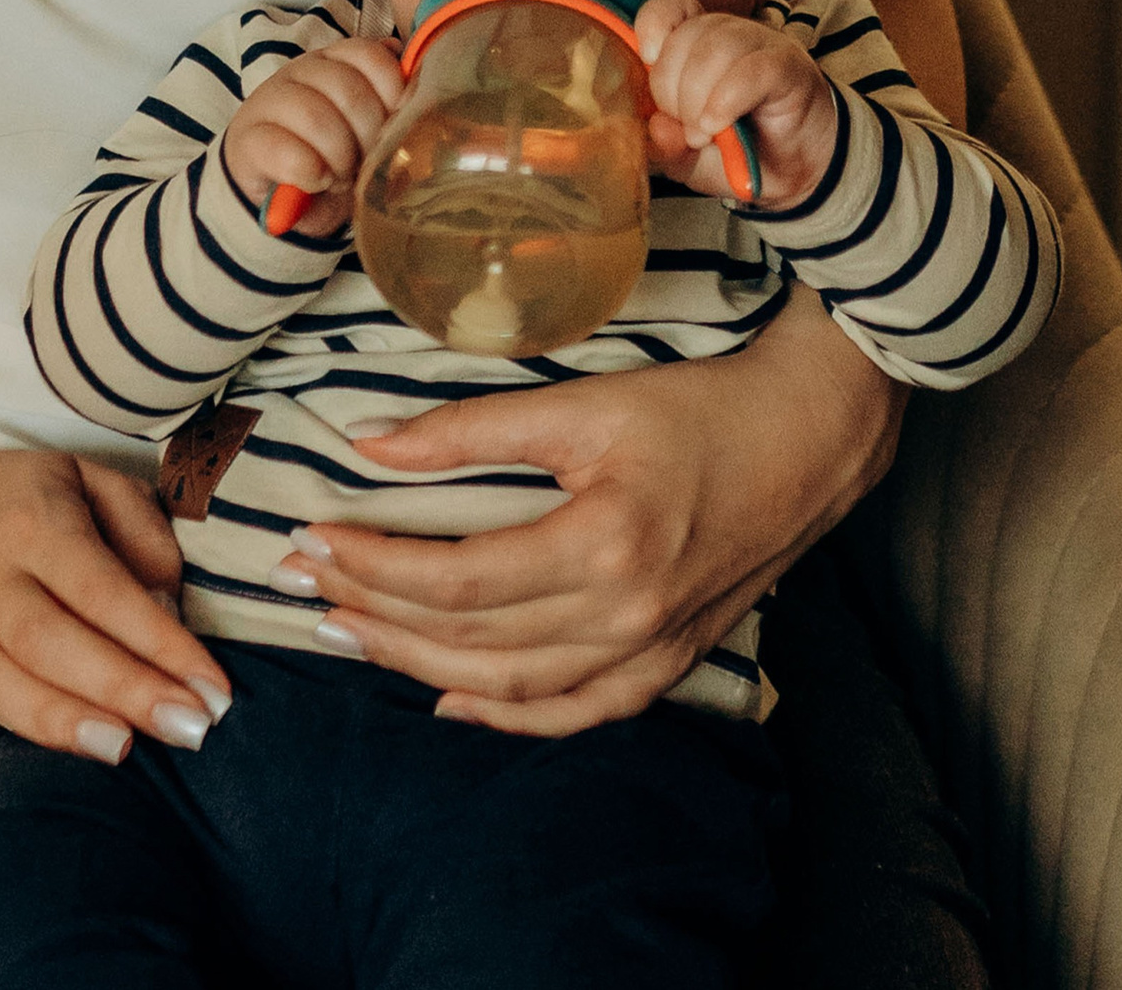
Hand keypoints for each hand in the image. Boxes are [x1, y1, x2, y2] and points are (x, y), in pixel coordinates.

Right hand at [0, 450, 233, 818]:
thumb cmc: (30, 501)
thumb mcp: (94, 479)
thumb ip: (143, 532)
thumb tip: (167, 608)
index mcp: (34, 529)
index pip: (103, 591)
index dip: (161, 642)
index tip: (214, 688)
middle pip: (49, 643)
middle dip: (124, 690)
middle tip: (189, 728)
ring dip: (53, 723)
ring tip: (118, 751)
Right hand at [221, 38, 404, 236]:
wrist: (284, 196)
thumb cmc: (335, 156)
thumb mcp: (369, 129)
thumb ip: (388, 100)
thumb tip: (402, 64)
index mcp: (334, 62)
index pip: (369, 55)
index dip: (392, 93)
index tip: (394, 126)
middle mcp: (300, 72)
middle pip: (348, 90)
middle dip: (368, 137)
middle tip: (366, 163)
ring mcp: (269, 102)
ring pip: (316, 117)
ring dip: (340, 158)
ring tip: (342, 177)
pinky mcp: (247, 140)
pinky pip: (286, 151)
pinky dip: (311, 173)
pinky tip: (317, 182)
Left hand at [271, 290, 896, 733]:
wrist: (812, 437)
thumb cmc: (704, 408)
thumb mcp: (587, 405)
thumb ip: (473, 430)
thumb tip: (368, 445)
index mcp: (605, 547)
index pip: (454, 580)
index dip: (372, 564)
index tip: (315, 537)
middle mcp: (628, 616)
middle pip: (469, 640)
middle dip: (375, 612)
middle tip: (309, 582)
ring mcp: (653, 649)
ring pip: (510, 687)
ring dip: (418, 665)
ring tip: (352, 631)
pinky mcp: (671, 659)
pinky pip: (577, 713)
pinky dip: (508, 716)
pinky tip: (451, 701)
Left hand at [635, 0, 837, 207]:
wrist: (798, 172)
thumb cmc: (740, 153)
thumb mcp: (688, 159)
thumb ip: (666, 147)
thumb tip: (656, 127)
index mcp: (698, 45)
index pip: (672, 6)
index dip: (654, 24)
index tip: (647, 58)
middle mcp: (730, 36)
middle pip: (687, 34)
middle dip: (671, 89)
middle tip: (684, 129)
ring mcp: (762, 47)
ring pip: (719, 46)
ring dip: (697, 97)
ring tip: (702, 134)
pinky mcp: (790, 67)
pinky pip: (753, 69)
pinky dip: (727, 99)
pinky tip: (718, 125)